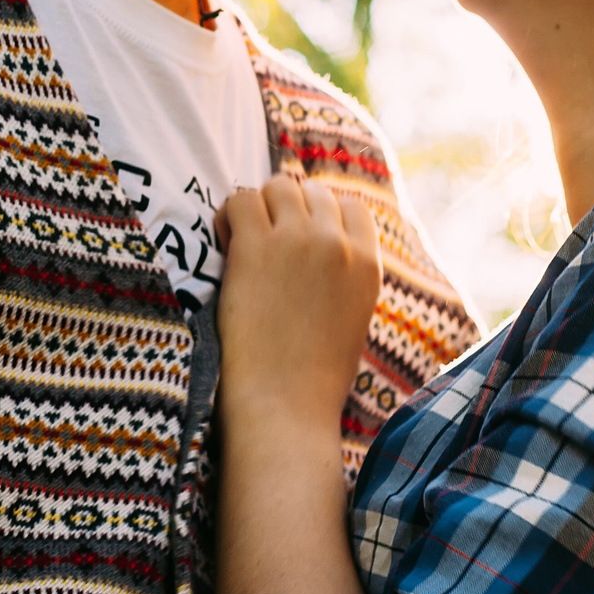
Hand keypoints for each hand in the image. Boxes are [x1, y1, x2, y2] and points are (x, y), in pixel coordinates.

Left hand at [217, 173, 380, 431]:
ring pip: (277, 186)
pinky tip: (224, 243)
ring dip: (258, 208)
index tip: (298, 239)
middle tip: (265, 243)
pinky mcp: (256, 248)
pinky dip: (227, 216)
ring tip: (243, 241)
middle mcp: (337, 244)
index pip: (350, 206)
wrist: (284, 407)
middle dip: (287, 210)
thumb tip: (317, 242)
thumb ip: (343, 274)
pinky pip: (239, 200)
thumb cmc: (312, 377)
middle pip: (312, 191)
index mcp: (368, 264)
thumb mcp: (351, 318)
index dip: (320, 216)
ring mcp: (298, 241)